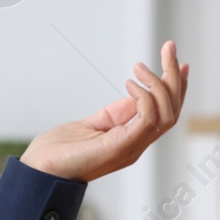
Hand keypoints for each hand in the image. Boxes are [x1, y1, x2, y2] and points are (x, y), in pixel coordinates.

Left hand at [18, 40, 188, 183]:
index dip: (176, 88)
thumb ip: (117, 113)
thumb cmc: (61, 150)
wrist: (40, 170)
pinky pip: (147, 118)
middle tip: (169, 48)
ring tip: (140, 66)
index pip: (166, 113)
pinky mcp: (120, 146)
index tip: (178, 63)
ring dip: (159, 83)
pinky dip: (144, 96)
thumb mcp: (94, 125)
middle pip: (172, 111)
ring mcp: (131, 147)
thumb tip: (135, 94)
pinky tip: (129, 84)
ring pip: (167, 114)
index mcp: (132, 139)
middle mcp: (137, 145)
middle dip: (174, 77)